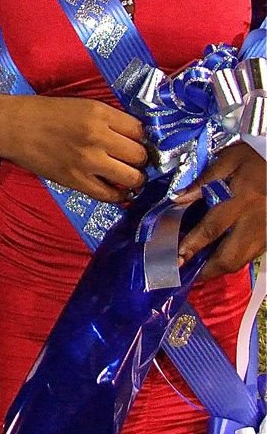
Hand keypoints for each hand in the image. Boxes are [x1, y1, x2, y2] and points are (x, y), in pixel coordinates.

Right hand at [0, 94, 147, 201]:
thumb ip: (108, 118)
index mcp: (100, 113)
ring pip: (132, 177)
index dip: (141, 138)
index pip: (140, 130)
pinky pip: (110, 195)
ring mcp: (88, 162)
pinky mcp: (77, 181)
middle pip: (140, 155)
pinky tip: (117, 190)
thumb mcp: (82, 105)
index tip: (136, 141)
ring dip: (134, 178)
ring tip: (128, 175)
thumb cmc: (46, 112)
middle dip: (140, 159)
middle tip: (132, 159)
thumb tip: (135, 136)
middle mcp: (98, 137)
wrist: (13, 127)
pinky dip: (118, 195)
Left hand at [175, 142, 265, 278]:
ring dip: (222, 269)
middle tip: (190, 276)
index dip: (193, 246)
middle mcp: (255, 220)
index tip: (177, 258)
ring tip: (203, 272)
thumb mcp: (229, 158)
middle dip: (209, 271)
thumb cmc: (256, 156)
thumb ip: (203, 180)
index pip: (212, 228)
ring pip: (244, 260)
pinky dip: (237, 260)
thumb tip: (177, 199)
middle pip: (231, 256)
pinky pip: (254, 254)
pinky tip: (223, 259)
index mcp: (240, 199)